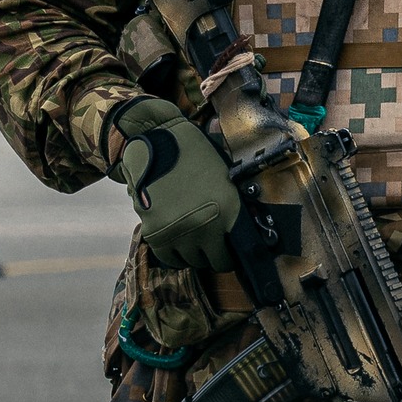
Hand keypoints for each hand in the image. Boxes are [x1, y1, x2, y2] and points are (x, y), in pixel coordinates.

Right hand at [109, 97, 240, 272]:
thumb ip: (234, 206)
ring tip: (195, 241)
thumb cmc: (197, 154)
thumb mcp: (226, 178)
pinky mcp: (156, 233)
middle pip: (215, 260)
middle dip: (216, 255)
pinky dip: (175, 254)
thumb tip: (245, 231)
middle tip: (213, 246)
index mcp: (231, 210)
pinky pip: (170, 258)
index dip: (236, 255)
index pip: (240, 251)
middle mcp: (207, 226)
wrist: (159, 140)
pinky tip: (178, 243)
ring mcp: (180, 232)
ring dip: (195, 254)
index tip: (233, 252)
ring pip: (192, 261)